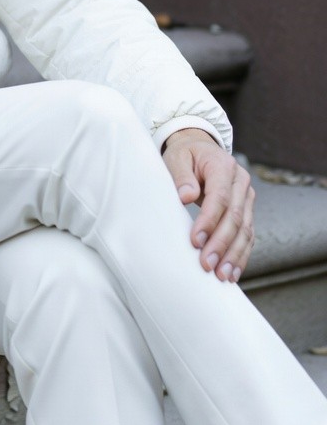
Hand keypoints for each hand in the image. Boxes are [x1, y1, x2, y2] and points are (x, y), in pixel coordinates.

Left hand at [162, 128, 254, 281]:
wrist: (200, 149)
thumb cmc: (185, 155)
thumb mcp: (177, 157)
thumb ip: (181, 176)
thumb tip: (186, 196)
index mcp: (223, 166)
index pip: (220, 197)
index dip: (209, 220)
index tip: (196, 241)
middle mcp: (241, 182)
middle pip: (235, 217)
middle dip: (221, 244)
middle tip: (207, 264)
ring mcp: (247, 197)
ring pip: (246, 230)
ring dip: (234, 255)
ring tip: (222, 276)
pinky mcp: (247, 210)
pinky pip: (248, 235)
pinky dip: (241, 255)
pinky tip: (233, 272)